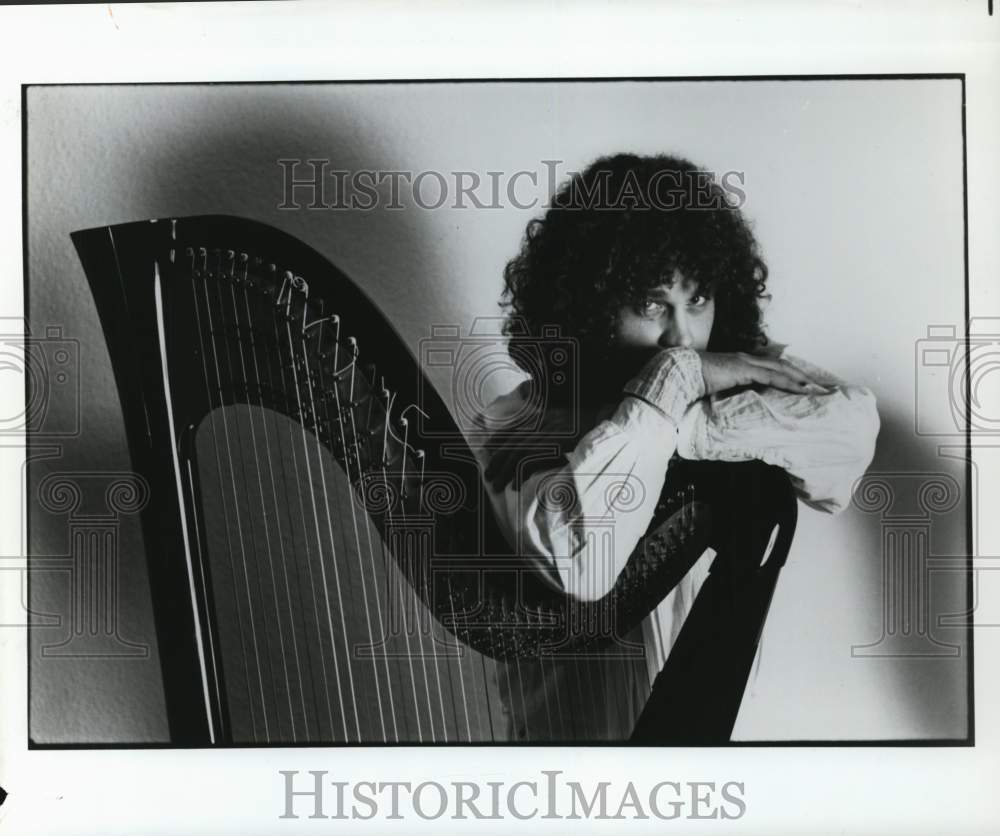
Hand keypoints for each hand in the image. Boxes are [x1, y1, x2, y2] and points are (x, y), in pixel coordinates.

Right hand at [696, 351, 829, 395]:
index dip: (786, 374)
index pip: (768, 367)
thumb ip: (727, 392)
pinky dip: (788, 382)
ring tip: (815, 388)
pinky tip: (801, 388)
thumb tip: (734, 406)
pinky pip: (772, 375)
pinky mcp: (744, 369)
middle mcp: (745, 359)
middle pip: (780, 364)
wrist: (680, 372)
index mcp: (739, 363)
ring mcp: (745, 362)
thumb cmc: (692, 382)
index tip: (800, 385)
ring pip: (780, 368)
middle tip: (817, 386)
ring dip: (799, 378)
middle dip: (800, 375)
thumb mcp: (714, 388)